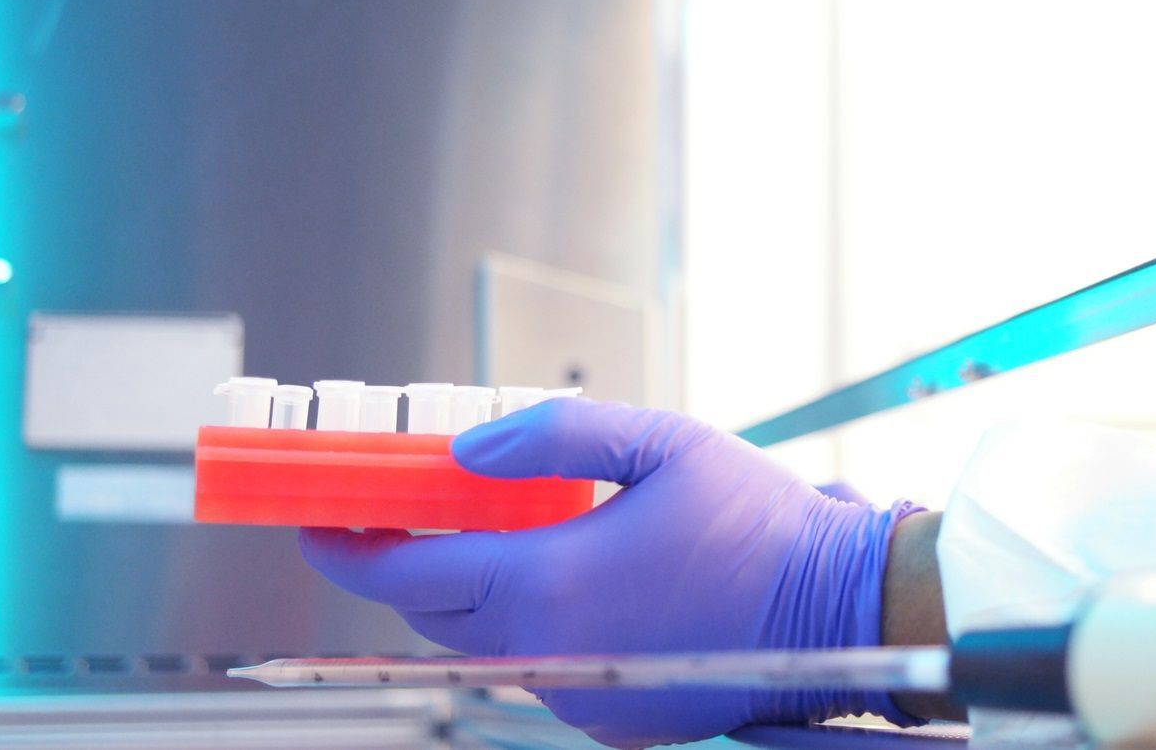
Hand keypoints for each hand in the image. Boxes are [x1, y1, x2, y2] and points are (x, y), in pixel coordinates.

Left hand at [299, 399, 923, 748]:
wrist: (839, 614)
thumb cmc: (761, 527)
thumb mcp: (661, 444)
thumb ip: (555, 437)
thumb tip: (470, 451)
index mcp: (549, 584)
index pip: (406, 574)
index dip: (347, 547)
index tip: (316, 517)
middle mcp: (549, 653)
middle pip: (433, 612)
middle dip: (403, 563)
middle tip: (395, 512)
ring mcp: (577, 694)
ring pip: (486, 641)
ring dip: (477, 591)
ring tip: (502, 530)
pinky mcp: (609, 719)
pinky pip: (540, 667)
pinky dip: (535, 624)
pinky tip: (574, 577)